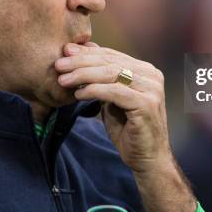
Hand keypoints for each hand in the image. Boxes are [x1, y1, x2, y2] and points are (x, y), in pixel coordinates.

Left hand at [55, 42, 197, 211]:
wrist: (148, 159)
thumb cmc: (127, 129)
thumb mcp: (111, 99)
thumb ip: (101, 79)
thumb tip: (78, 55)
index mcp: (145, 70)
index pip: (111, 55)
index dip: (86, 53)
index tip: (64, 53)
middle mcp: (151, 75)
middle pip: (110, 62)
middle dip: (81, 62)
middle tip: (59, 65)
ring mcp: (151, 89)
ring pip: (111, 74)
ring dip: (83, 75)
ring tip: (64, 80)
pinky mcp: (146, 104)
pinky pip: (114, 92)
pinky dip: (94, 90)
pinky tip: (78, 94)